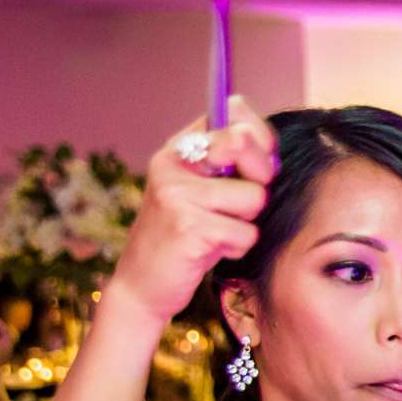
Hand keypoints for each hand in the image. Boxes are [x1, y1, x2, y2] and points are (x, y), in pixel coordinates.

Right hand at [112, 96, 277, 326]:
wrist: (142, 286)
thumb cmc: (185, 238)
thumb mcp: (203, 192)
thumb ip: (230, 163)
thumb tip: (255, 128)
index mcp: (176, 149)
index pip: (231, 114)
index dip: (258, 138)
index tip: (258, 165)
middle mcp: (171, 163)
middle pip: (243, 143)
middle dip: (258, 177)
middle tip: (241, 205)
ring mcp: (176, 193)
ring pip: (254, 197)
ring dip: (245, 224)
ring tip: (216, 233)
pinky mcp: (188, 226)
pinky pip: (246, 233)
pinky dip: (237, 248)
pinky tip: (209, 251)